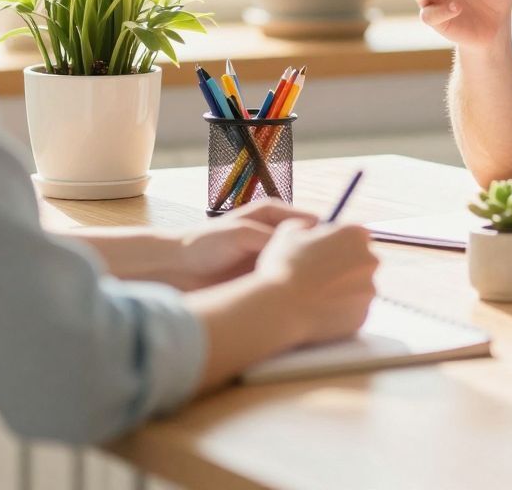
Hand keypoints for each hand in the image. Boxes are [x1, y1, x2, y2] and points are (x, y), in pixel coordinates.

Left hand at [170, 200, 316, 289]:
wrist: (177, 269)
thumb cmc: (205, 243)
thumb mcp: (241, 233)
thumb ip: (272, 236)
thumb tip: (304, 240)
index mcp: (274, 215)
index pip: (313, 222)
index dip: (326, 235)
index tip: (334, 250)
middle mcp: (277, 235)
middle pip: (311, 244)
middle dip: (319, 257)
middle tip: (327, 273)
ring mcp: (272, 258)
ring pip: (301, 265)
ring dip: (305, 275)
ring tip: (311, 287)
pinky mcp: (265, 279)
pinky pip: (287, 283)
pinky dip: (292, 289)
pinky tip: (295, 298)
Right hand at [254, 222, 379, 344]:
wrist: (280, 308)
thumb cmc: (283, 267)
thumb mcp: (287, 233)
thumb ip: (304, 224)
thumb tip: (310, 226)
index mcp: (355, 235)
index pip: (356, 236)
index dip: (339, 244)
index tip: (324, 253)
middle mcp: (370, 260)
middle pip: (361, 261)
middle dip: (344, 267)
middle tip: (318, 276)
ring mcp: (369, 289)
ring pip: (358, 288)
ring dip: (342, 290)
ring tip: (314, 296)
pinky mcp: (363, 315)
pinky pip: (353, 310)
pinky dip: (340, 311)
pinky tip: (318, 311)